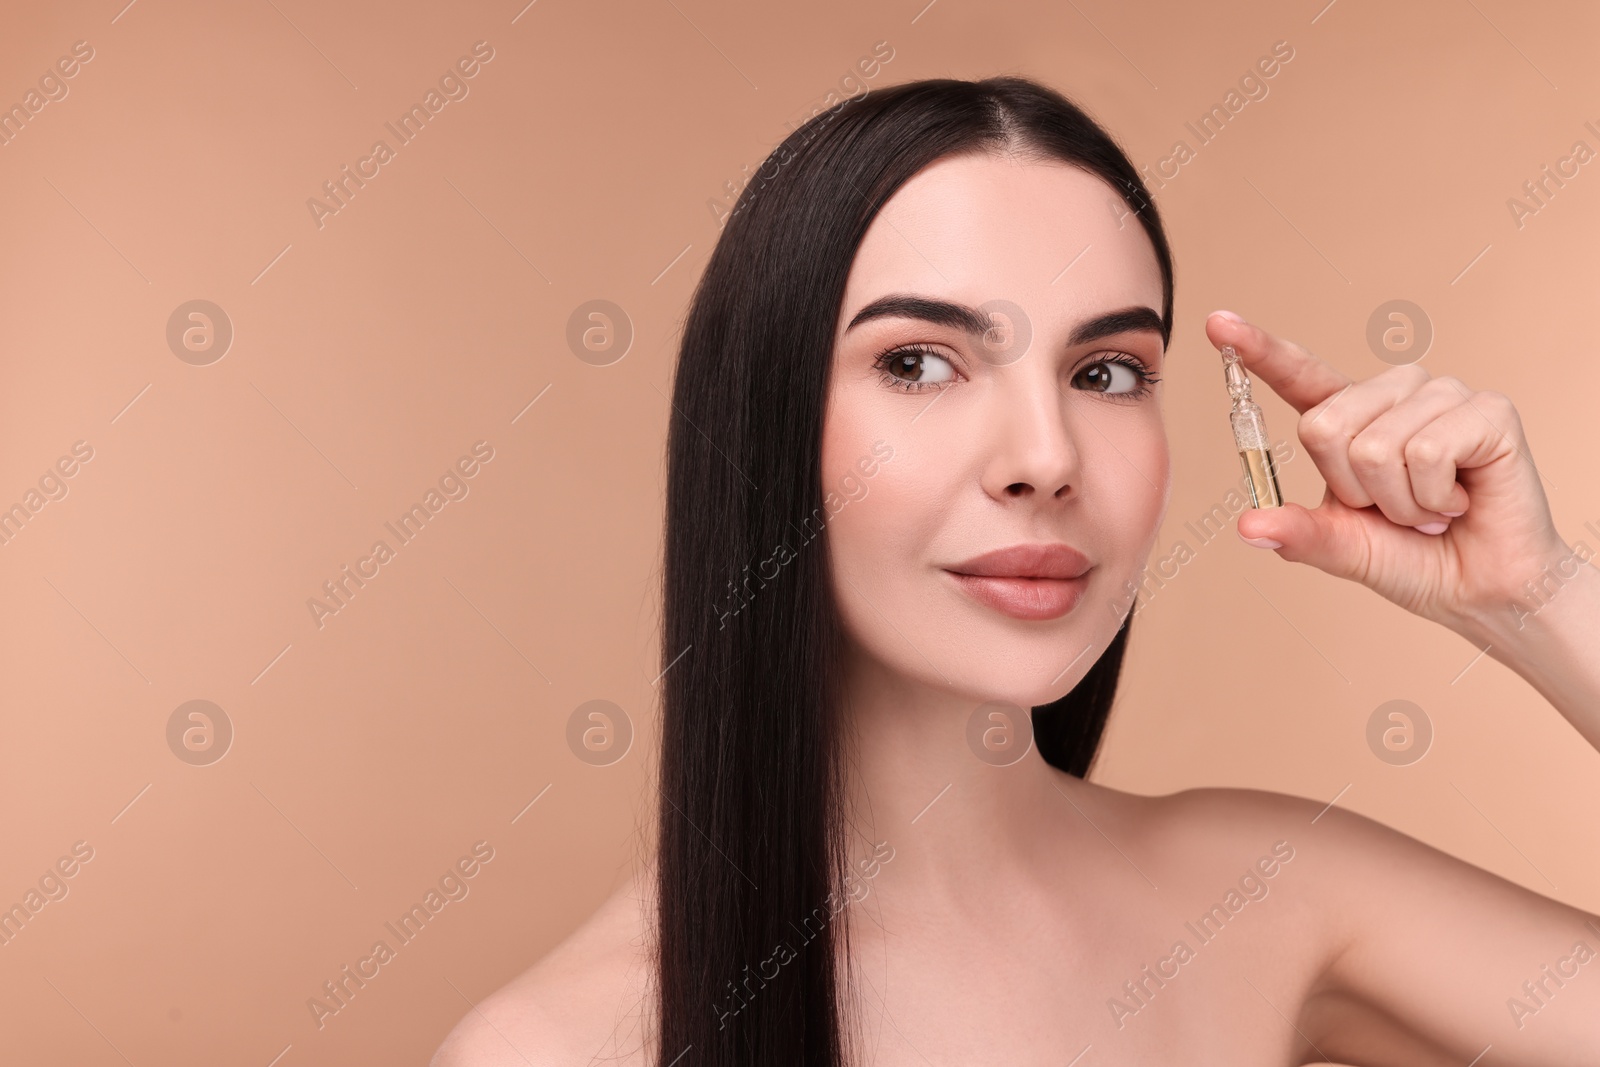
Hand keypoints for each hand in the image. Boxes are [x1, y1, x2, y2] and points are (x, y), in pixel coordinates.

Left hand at [1205, 310, 1572, 636]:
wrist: (1481, 589)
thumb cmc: (1412, 560)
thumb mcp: (1341, 548)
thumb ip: (1297, 532)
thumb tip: (1247, 525)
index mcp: (1351, 416)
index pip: (1299, 374)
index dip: (1259, 349)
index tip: (1217, 324)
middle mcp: (1394, 393)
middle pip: (1326, 426)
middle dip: (1354, 489)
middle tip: (1395, 508)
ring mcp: (1441, 395)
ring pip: (1376, 445)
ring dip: (1399, 501)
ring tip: (1431, 506)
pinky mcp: (1487, 409)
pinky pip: (1426, 453)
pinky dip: (1433, 496)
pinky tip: (1459, 499)